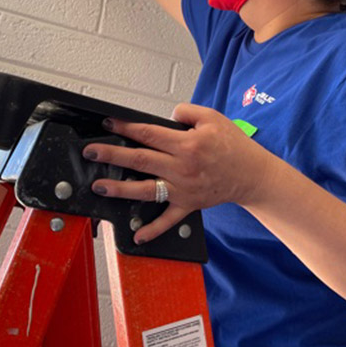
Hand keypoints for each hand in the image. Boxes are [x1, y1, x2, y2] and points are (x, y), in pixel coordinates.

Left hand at [83, 103, 280, 243]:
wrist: (254, 175)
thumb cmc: (234, 146)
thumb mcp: (213, 118)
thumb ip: (186, 112)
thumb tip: (165, 114)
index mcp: (187, 144)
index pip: (148, 134)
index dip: (125, 127)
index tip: (107, 123)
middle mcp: (182, 167)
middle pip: (140, 160)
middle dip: (111, 155)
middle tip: (91, 152)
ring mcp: (184, 189)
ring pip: (146, 189)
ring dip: (120, 189)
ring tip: (99, 186)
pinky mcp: (189, 205)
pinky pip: (168, 219)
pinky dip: (153, 229)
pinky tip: (136, 235)